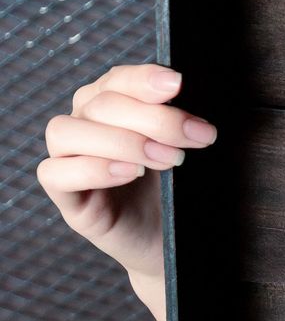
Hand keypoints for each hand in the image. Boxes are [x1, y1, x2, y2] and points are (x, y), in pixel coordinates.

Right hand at [37, 63, 215, 320]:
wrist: (168, 241)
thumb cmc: (172, 191)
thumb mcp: (180, 149)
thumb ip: (175, 120)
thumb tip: (184, 91)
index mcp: (110, 103)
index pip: (118, 79)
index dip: (145, 79)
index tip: (179, 84)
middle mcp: (83, 123)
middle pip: (101, 104)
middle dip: (154, 119)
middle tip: (194, 138)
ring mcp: (67, 157)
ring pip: (67, 130)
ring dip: (122, 141)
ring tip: (167, 160)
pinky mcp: (63, 194)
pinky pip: (55, 173)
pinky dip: (92, 169)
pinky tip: (129, 173)